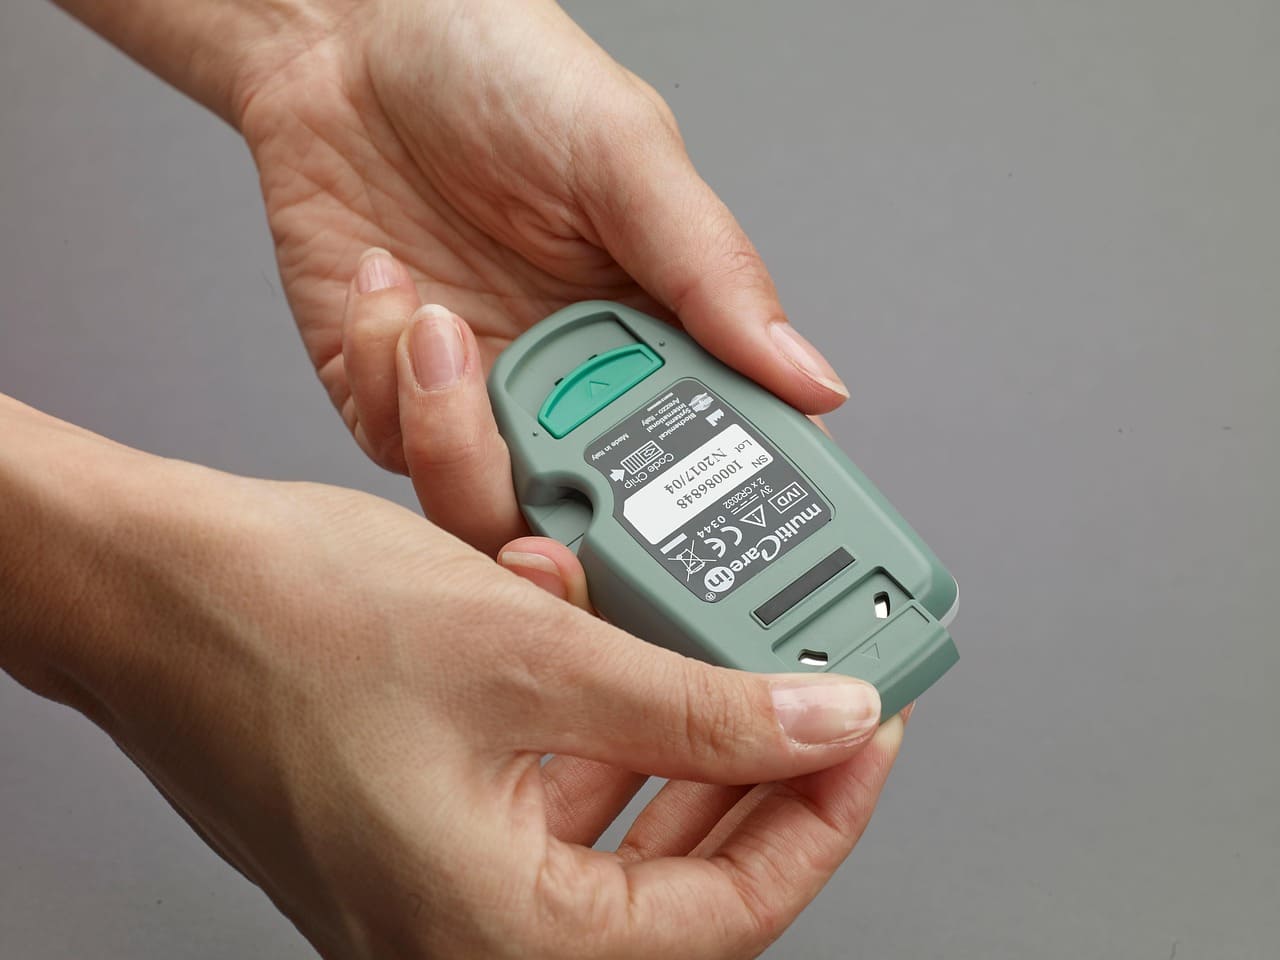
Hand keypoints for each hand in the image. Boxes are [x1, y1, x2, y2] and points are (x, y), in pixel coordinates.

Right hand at [2, 396, 901, 959]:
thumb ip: (694, 706)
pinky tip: (626, 659)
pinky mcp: (424, 825)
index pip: (728, 912)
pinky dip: (604, 731)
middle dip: (761, 778)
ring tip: (742, 676)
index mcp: (497, 934)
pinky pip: (553, 795)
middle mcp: (466, 933)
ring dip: (684, 748)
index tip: (869, 730)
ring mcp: (441, 884)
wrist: (144, 586)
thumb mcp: (534, 654)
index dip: (823, 813)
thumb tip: (818, 723)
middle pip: (679, 882)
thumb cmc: (282, 625)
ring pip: (620, 834)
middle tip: (821, 702)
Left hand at [235, 0, 848, 483]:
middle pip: (595, 517)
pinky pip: (394, 445)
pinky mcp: (389, 393)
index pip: (710, 456)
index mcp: (655, 333)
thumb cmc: (497, 70)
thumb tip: (809, 378)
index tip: (698, 523)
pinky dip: (384, 376)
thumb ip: (715, 273)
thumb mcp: (627, 155)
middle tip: (554, 451)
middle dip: (571, 507)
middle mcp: (572, 381)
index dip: (713, 511)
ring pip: (483, 507)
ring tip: (441, 321)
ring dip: (454, 432)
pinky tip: (388, 283)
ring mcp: (479, 397)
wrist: (348, 35)